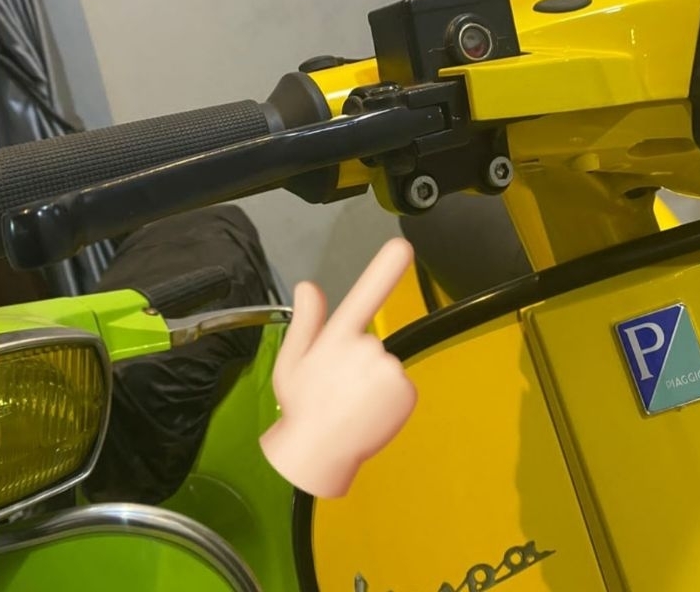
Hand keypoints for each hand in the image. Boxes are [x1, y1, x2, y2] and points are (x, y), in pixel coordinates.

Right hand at [259, 237, 416, 497]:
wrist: (316, 454)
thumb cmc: (301, 405)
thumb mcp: (292, 361)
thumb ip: (306, 321)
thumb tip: (309, 285)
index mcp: (337, 337)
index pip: (363, 296)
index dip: (385, 269)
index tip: (404, 245)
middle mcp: (367, 348)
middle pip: (370, 342)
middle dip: (358, 360)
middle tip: (338, 387)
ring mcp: (389, 370)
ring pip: (385, 365)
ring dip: (373, 381)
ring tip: (352, 404)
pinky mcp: (406, 391)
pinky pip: (400, 386)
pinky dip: (389, 398)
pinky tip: (368, 413)